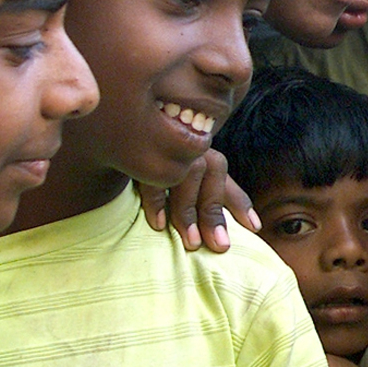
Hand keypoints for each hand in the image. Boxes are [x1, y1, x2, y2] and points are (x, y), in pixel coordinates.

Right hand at [138, 148, 260, 251]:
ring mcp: (164, 141)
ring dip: (188, 211)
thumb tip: (238, 226)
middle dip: (213, 212)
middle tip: (219, 246)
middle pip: (210, 174)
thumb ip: (202, 190)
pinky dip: (156, 201)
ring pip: (186, 175)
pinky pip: (150, 176)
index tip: (254, 228)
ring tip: (191, 243)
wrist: (112, 120)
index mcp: (198, 150)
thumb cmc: (146, 155)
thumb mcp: (179, 172)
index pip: (223, 176)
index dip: (239, 202)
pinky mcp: (137, 147)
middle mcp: (186, 143)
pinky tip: (159, 225)